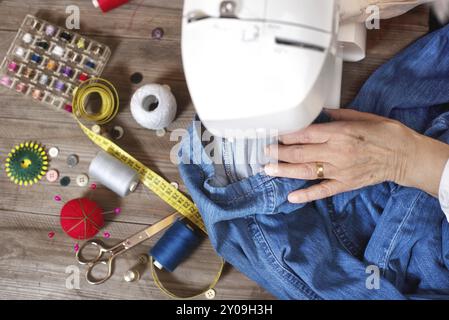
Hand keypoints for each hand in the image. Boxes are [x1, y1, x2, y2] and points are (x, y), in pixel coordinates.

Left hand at [264, 109, 448, 203]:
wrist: (406, 156)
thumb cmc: (386, 133)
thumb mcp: (363, 116)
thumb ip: (337, 115)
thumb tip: (318, 111)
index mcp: (340, 133)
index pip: (304, 134)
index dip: (285, 135)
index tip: (273, 134)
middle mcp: (336, 152)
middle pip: (300, 153)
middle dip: (278, 152)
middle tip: (264, 151)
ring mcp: (340, 171)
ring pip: (305, 171)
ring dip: (284, 170)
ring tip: (267, 169)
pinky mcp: (345, 184)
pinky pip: (322, 191)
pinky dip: (306, 195)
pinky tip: (291, 197)